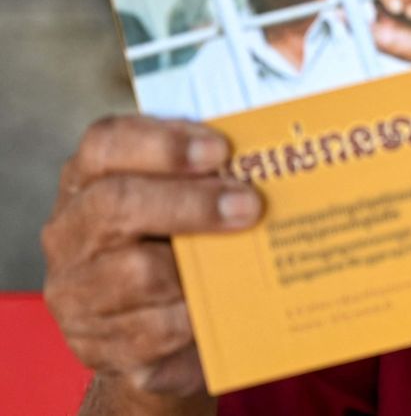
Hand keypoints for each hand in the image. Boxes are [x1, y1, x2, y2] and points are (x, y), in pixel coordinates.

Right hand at [41, 116, 261, 413]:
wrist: (154, 337)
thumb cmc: (175, 247)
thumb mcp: (181, 201)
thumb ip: (204, 175)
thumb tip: (263, 159)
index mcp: (88, 181)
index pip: (105, 144)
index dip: (163, 143)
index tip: (220, 150)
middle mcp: (71, 232)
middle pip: (118, 203)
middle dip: (192, 202)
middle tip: (250, 205)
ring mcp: (77, 291)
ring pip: (138, 272)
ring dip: (201, 265)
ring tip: (246, 258)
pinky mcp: (99, 344)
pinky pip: (156, 328)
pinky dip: (198, 315)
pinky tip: (225, 303)